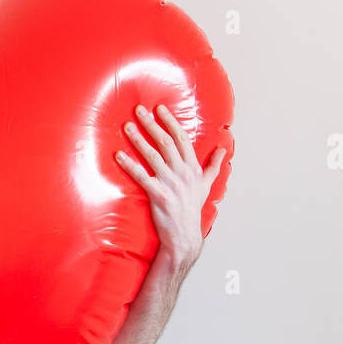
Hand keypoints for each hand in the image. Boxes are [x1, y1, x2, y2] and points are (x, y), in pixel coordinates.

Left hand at [115, 104, 225, 270]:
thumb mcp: (207, 185)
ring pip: (153, 156)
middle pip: (165, 142)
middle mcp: (183, 173)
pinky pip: (141, 176)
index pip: (181, 138)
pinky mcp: (158, 195)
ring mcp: (171, 184)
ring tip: (127, 127)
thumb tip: (223, 149)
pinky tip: (119, 155)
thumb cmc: (192, 208)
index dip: (170, 122)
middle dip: (151, 124)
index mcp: (193, 168)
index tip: (159, 108)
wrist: (184, 235)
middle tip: (138, 110)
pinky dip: (129, 165)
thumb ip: (214, 165)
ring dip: (138, 139)